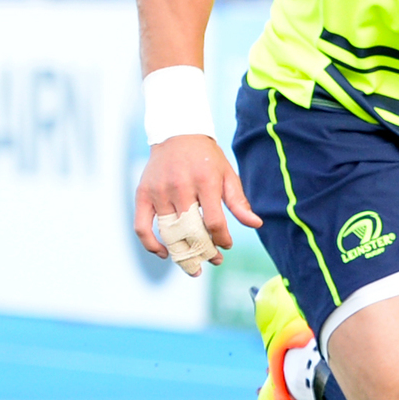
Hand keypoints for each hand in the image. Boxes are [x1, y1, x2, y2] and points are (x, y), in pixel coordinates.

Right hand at [133, 132, 259, 262]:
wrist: (177, 134)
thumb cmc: (207, 159)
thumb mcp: (228, 175)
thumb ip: (239, 202)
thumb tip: (256, 224)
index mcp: (205, 182)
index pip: (213, 222)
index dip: (222, 239)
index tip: (227, 246)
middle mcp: (180, 187)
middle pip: (191, 231)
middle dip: (204, 251)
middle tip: (213, 261)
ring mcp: (158, 191)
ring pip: (169, 232)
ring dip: (181, 253)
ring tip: (193, 265)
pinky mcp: (142, 194)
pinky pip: (141, 226)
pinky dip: (150, 243)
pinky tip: (164, 253)